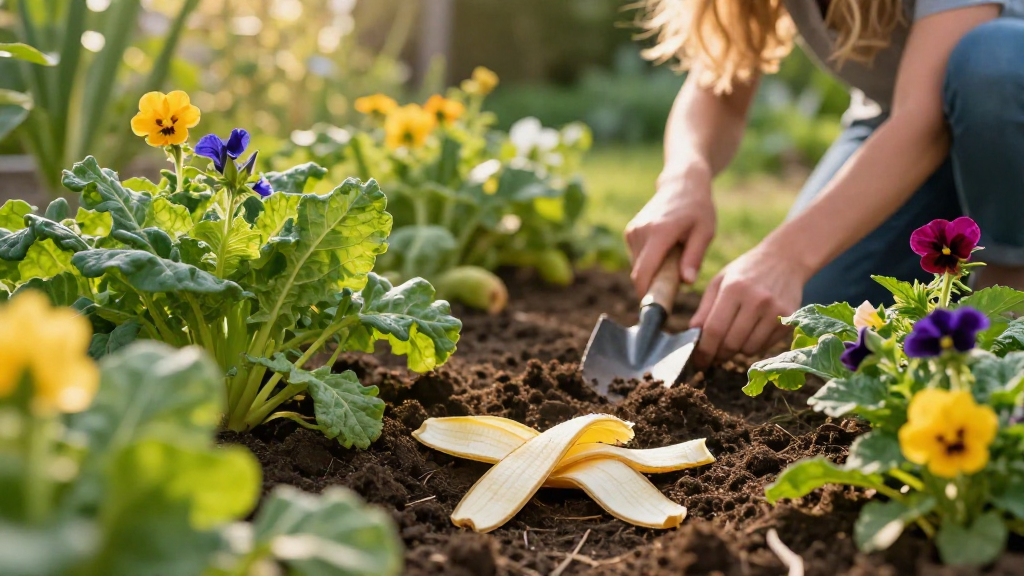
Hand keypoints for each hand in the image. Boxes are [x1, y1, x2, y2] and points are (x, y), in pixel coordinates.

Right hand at [625, 164, 715, 297]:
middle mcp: (640, 232)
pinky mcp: (629, 232)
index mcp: (659, 233)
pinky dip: (649, 262)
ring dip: (653, 273)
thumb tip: (686, 282)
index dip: (647, 294)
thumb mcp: (705, 231)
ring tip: (674, 261)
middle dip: (654, 285)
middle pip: (640, 273)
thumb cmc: (698, 208)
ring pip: (637, 267)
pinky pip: (637, 258)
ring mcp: (632, 231)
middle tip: (675, 285)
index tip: (658, 309)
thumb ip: (694, 257)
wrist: (681, 183)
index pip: (644, 272)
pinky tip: (666, 252)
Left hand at [690, 240, 807, 366]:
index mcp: (734, 289)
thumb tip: (692, 337)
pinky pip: (765, 346)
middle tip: (714, 354)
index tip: (699, 361)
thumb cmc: (745, 271)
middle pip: (731, 344)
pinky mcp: (789, 319)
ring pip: (749, 349)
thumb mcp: (719, 282)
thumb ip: (704, 310)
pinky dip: (754, 346)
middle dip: (719, 354)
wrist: (785, 259)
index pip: (714, 330)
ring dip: (737, 350)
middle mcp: (756, 300)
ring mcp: (776, 311)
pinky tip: (751, 332)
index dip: (704, 350)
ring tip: (734, 337)